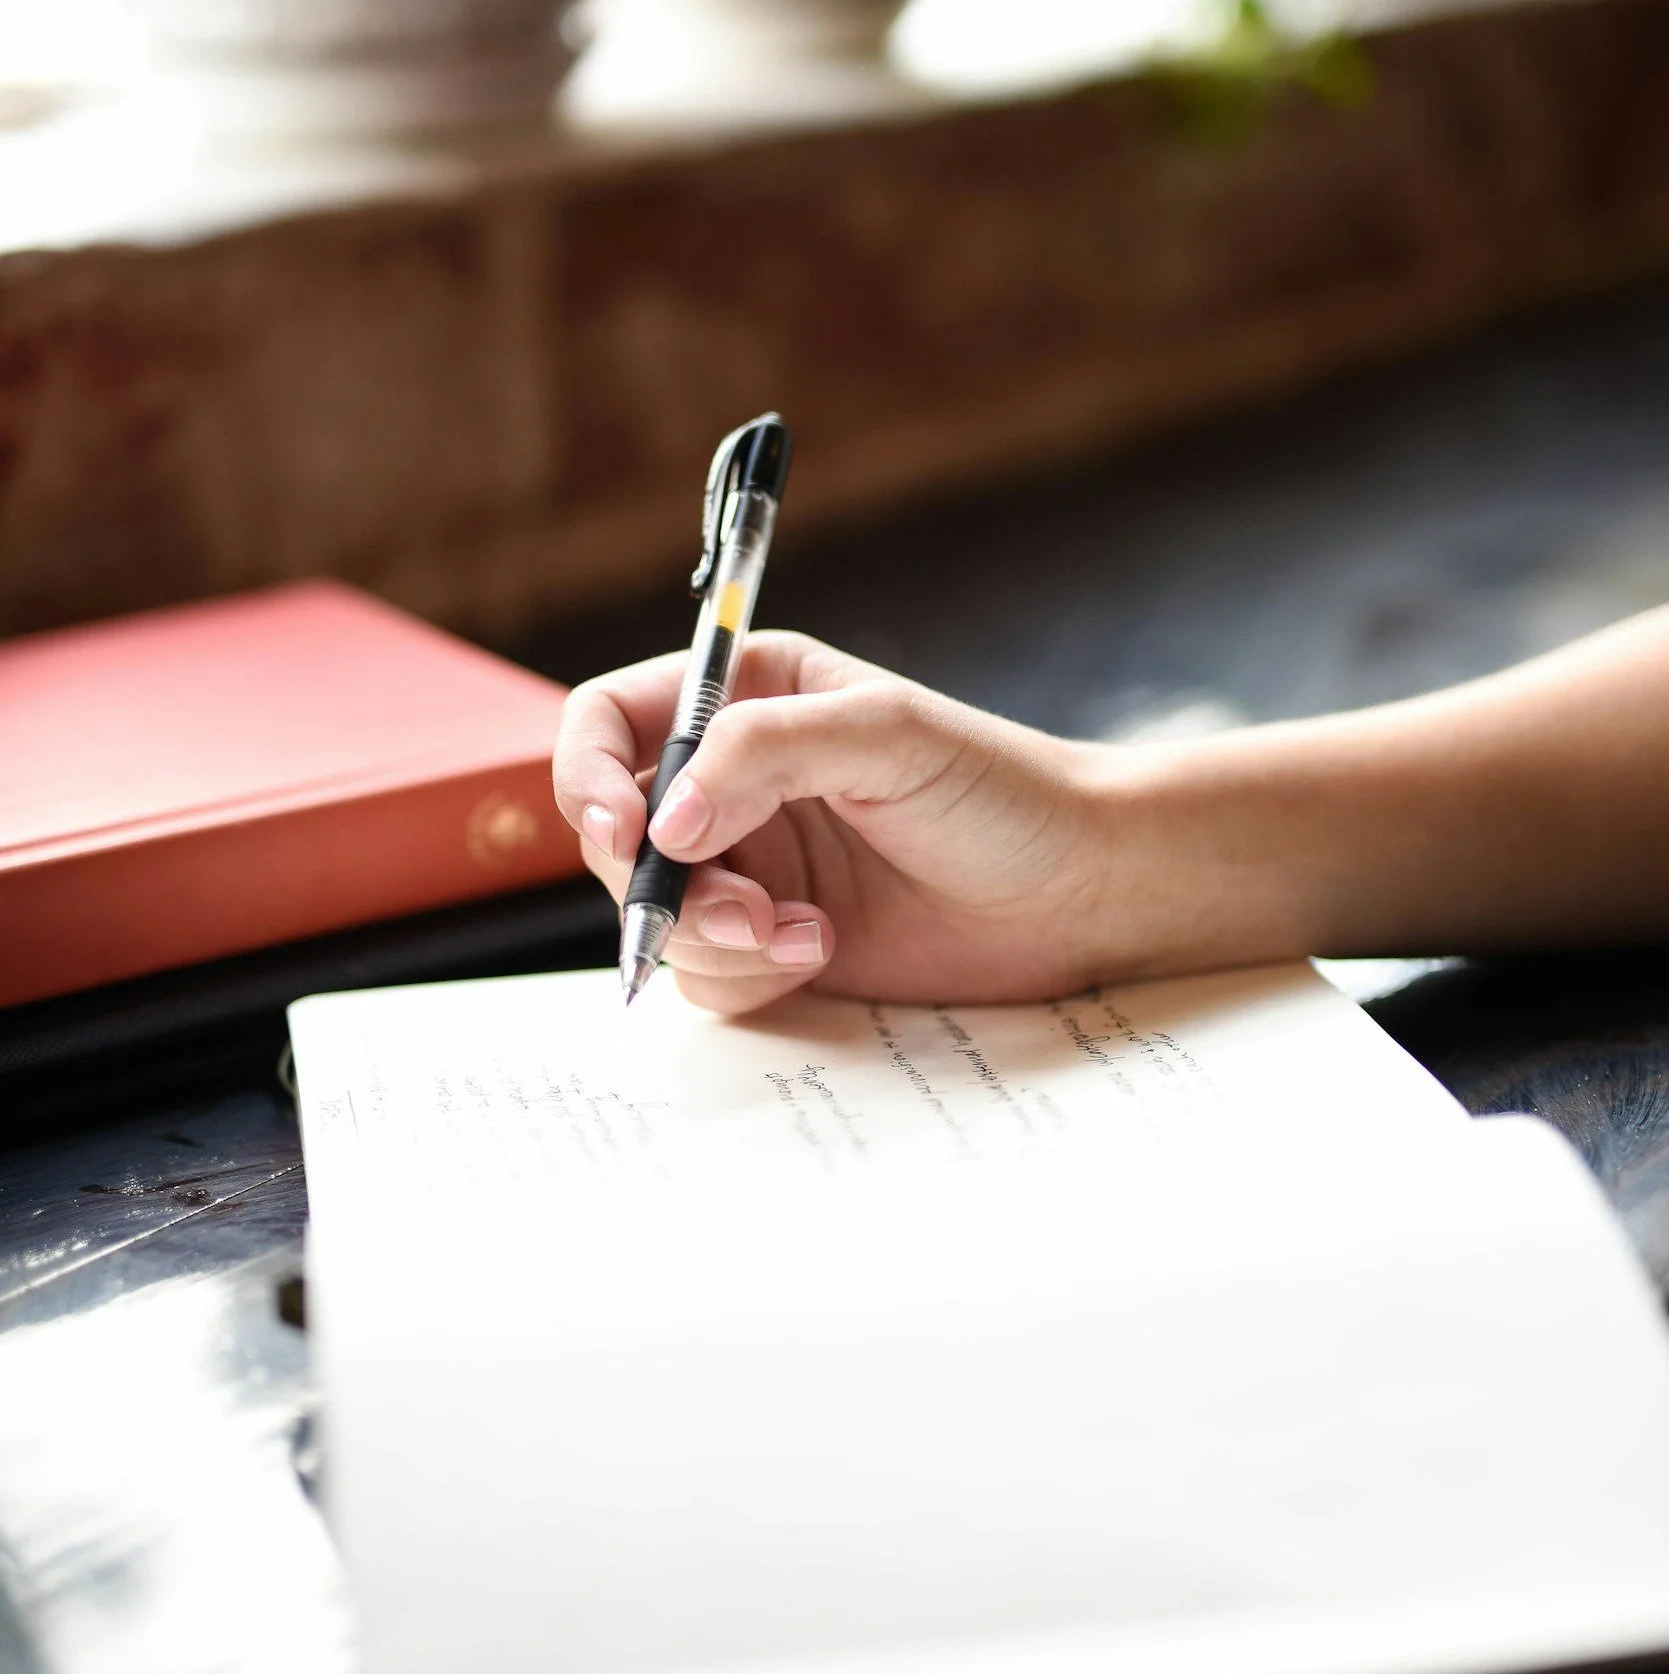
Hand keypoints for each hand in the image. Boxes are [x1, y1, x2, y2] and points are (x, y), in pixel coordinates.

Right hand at [552, 632, 1125, 1014]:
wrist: (1080, 891)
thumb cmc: (1002, 791)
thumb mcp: (885, 736)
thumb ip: (764, 753)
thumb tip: (663, 823)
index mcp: (747, 698)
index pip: (609, 723)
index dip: (588, 776)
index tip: (624, 831)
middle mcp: (732, 781)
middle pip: (616, 836)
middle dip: (660, 885)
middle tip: (740, 909)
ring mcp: (750, 867)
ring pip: (655, 917)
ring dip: (709, 938)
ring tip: (799, 935)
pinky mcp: (773, 944)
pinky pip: (705, 975)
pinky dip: (748, 975)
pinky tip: (821, 952)